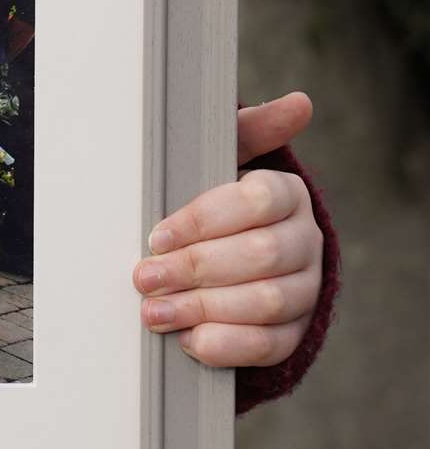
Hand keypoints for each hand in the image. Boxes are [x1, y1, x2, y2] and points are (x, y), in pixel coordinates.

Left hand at [134, 92, 322, 366]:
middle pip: (260, 256)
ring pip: (265, 302)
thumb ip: (247, 134)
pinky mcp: (293, 332)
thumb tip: (299, 103)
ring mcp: (304, 290)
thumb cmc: (217, 205)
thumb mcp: (222, 164)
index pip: (256, 202)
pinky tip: (188, 340)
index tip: (156, 235)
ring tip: (153, 312)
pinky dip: (226, 344)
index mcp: (286, 196)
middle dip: (194, 268)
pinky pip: (268, 345)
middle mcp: (304, 242)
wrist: (231, 260)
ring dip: (203, 308)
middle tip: (143, 277)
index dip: (203, 220)